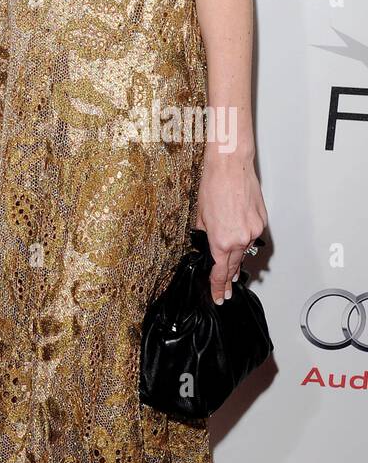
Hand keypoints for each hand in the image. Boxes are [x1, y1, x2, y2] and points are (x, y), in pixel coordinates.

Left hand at [194, 150, 267, 304]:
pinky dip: (245, 239)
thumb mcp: (200, 214)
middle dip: (229, 278)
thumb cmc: (214, 184)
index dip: (218, 286)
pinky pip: (252, 236)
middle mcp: (240, 238)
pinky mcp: (262, 221)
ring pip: (245, 250)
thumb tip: (205, 244)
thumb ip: (204, 234)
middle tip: (226, 290)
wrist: (231, 166)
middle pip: (234, 265)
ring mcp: (253, 230)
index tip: (219, 296)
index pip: (220, 272)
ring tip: (232, 269)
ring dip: (237, 258)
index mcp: (221, 240)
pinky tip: (239, 236)